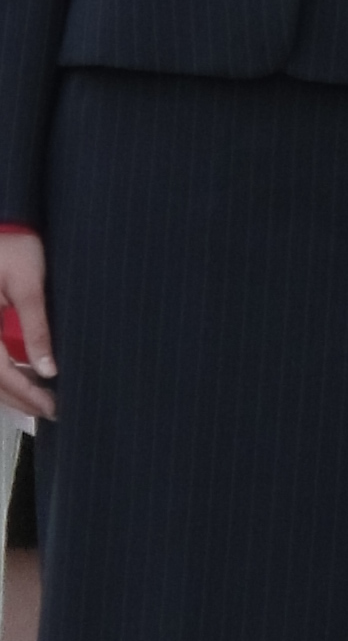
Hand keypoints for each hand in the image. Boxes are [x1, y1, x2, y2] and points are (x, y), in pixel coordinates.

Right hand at [0, 232, 53, 423]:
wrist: (1, 230)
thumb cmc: (11, 248)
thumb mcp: (27, 283)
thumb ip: (36, 326)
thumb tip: (48, 369)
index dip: (24, 393)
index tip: (51, 406)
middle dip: (18, 398)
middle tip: (50, 410)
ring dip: (8, 390)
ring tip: (40, 401)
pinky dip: (2, 375)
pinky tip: (22, 378)